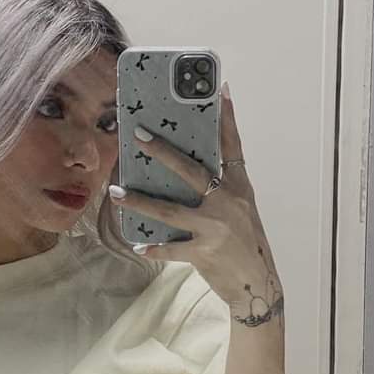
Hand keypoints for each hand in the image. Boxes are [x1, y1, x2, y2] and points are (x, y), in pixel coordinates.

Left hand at [112, 84, 284, 324]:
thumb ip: (220, 188)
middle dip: (163, 151)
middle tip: (139, 135)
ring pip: (169, 209)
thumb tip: (187, 171)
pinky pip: (171, 247)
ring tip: (116, 192)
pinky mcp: (204, 252)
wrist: (258, 283)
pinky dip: (154, 246)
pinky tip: (139, 244)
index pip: (232, 146)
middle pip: (191, 170)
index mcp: (239, 187)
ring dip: (139, 201)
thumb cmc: (246, 242)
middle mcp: (228, 202)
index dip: (227, 118)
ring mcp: (215, 227)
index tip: (221, 89)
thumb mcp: (241, 208)